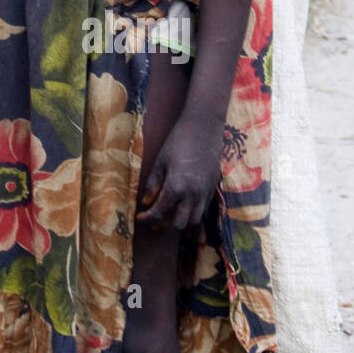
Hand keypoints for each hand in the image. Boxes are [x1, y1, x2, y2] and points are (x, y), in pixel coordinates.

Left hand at [136, 114, 222, 230]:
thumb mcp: (160, 162)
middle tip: (153, 221)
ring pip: (194, 220)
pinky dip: (193, 213)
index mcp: (176, 187)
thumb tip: (145, 203)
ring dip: (180, 222)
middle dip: (163, 225)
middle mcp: (193, 194)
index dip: (147, 218)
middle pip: (178, 223)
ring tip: (169, 217)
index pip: (159, 212)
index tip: (140, 217)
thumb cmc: (178, 140)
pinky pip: (204, 209)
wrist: (204, 126)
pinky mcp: (213, 187)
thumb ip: (153, 185)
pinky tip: (183, 207)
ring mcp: (205, 192)